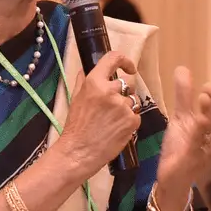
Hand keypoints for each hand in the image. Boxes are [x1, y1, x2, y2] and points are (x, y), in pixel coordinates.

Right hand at [55, 52, 143, 178]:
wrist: (79, 152)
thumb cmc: (75, 126)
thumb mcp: (75, 99)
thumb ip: (83, 82)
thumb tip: (87, 70)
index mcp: (95, 82)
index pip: (114, 59)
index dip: (124, 61)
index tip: (128, 68)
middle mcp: (111, 91)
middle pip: (127, 84)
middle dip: (122, 93)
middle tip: (111, 108)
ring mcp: (123, 106)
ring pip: (132, 100)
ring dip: (126, 108)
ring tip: (111, 121)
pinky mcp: (132, 121)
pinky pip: (136, 115)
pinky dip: (129, 121)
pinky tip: (116, 129)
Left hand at [158, 67, 210, 185]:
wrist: (171, 177)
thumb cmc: (181, 147)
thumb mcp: (181, 118)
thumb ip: (184, 96)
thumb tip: (184, 69)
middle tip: (209, 87)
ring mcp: (206, 153)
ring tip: (204, 99)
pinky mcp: (193, 162)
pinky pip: (199, 148)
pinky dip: (199, 135)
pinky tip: (198, 121)